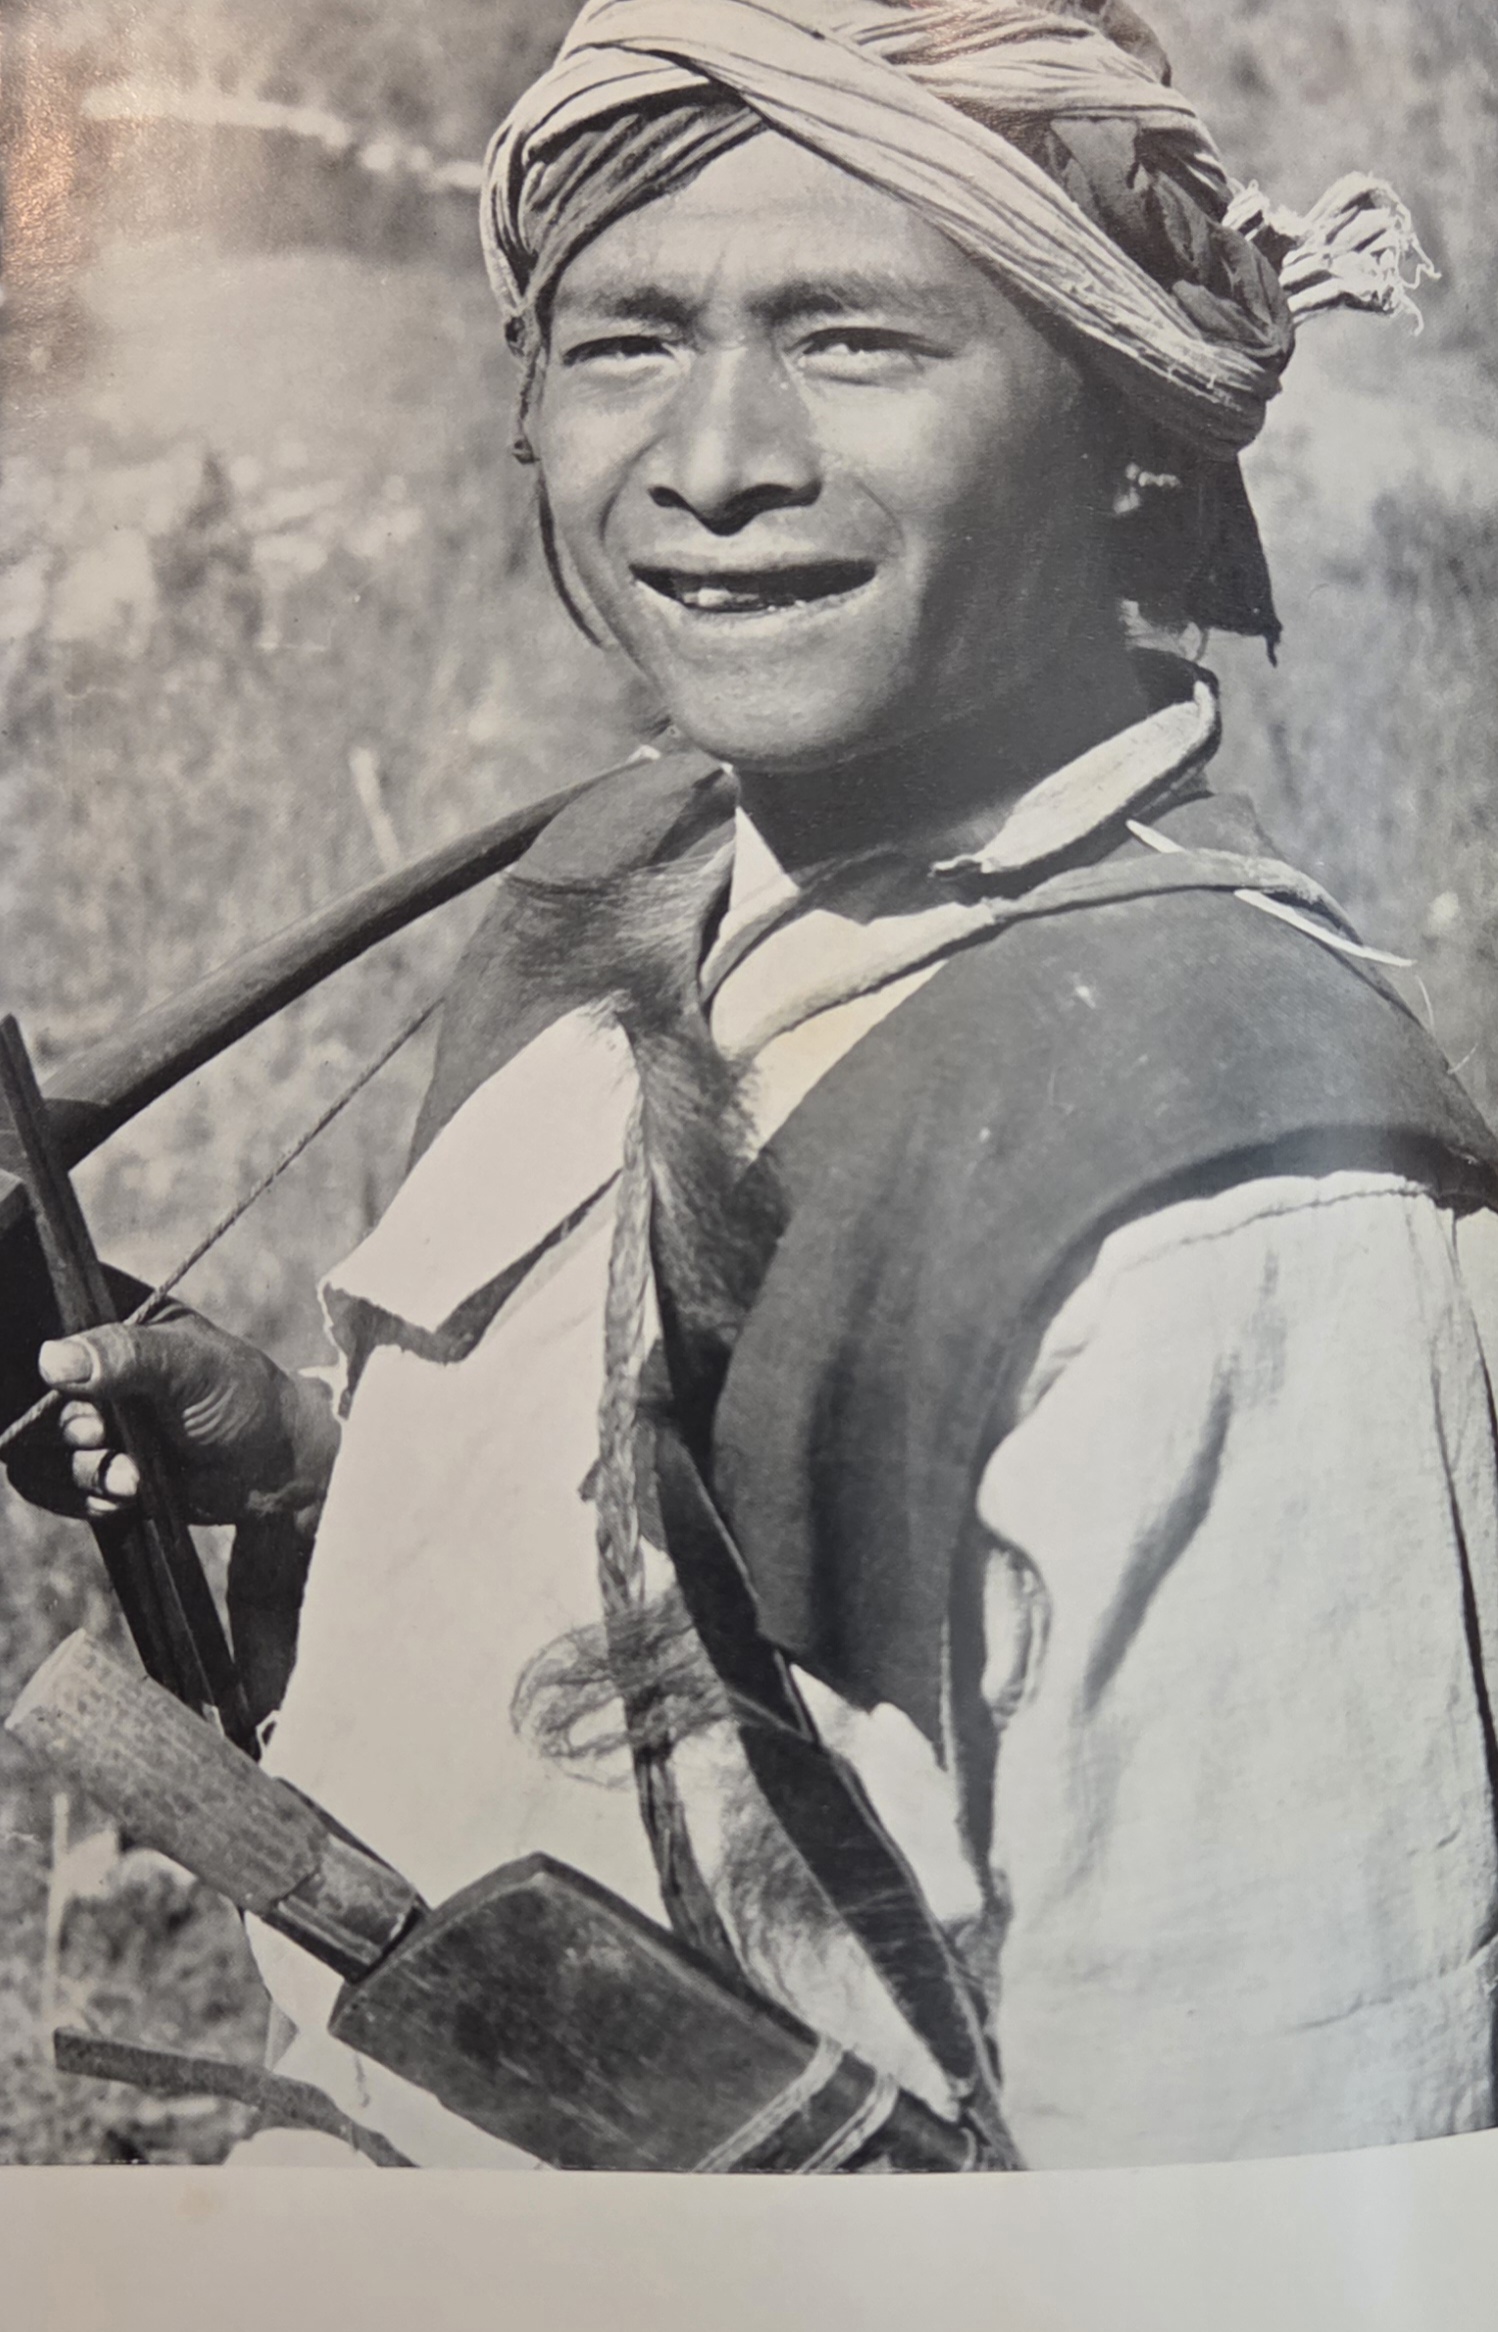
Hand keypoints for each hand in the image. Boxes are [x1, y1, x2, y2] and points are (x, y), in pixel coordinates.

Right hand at [26, 1305, 338, 1531]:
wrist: (272, 1469)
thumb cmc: (242, 1398)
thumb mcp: (192, 1365)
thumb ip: (127, 1355)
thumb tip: (53, 1360)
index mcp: (111, 1317)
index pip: (43, 1311)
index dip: (36, 1345)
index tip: (61, 1380)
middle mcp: (88, 1366)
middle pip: (27, 1391)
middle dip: (70, 1426)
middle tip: (104, 1436)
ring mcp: (87, 1417)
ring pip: (36, 1446)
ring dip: (83, 1470)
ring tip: (134, 1478)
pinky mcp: (90, 1464)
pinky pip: (49, 1485)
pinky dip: (83, 1496)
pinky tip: (127, 1496)